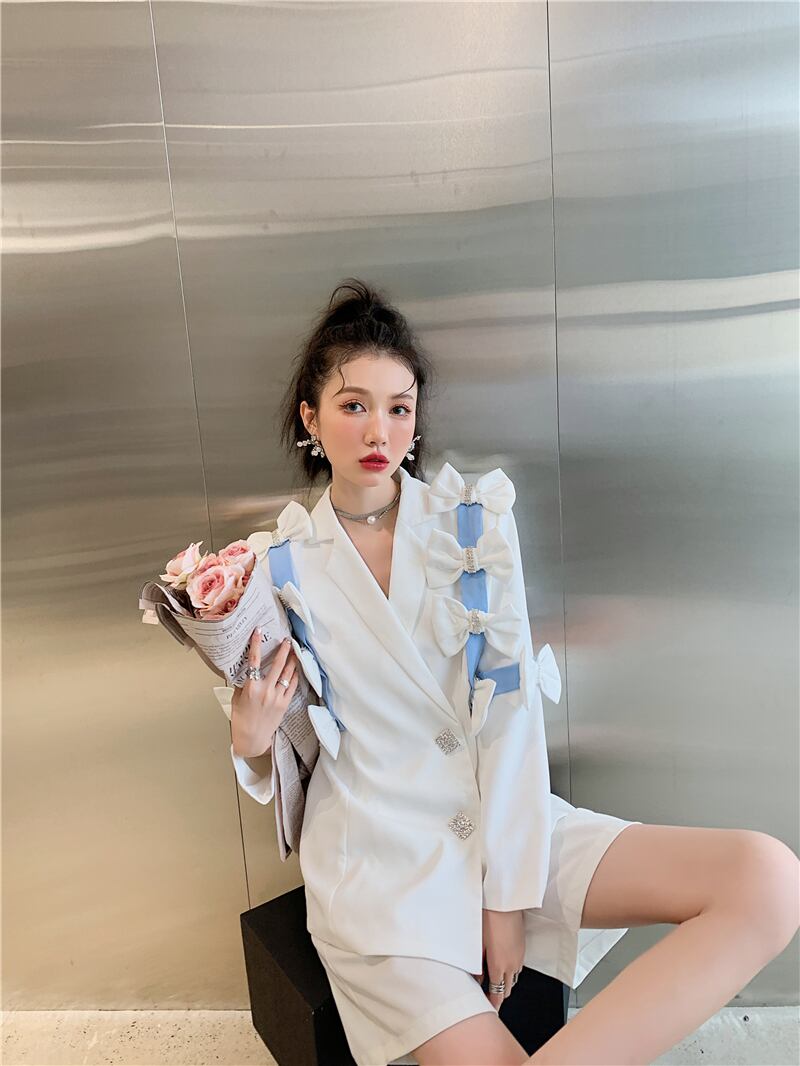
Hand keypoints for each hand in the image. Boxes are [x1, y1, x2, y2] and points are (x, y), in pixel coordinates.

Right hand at [231, 630, 298, 756]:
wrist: (252, 739)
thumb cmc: (242, 720)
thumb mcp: (236, 699)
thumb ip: (243, 683)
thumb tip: (246, 670)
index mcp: (251, 688)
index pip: (253, 661)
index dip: (256, 644)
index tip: (258, 632)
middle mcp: (266, 691)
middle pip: (277, 664)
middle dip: (283, 650)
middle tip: (286, 640)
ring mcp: (277, 697)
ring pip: (287, 673)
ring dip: (291, 661)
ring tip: (294, 651)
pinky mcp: (284, 704)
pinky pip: (292, 685)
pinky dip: (294, 676)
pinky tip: (296, 669)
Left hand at [470, 909, 524, 1011]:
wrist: (506, 903)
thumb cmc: (490, 919)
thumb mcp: (478, 944)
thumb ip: (478, 965)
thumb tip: (477, 977)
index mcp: (499, 966)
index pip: (497, 993)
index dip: (494, 1004)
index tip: (490, 1009)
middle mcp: (512, 964)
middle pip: (507, 989)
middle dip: (499, 995)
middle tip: (489, 996)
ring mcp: (519, 956)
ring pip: (513, 978)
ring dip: (505, 982)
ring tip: (494, 980)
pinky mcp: (522, 948)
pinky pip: (518, 966)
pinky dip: (510, 970)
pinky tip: (502, 964)